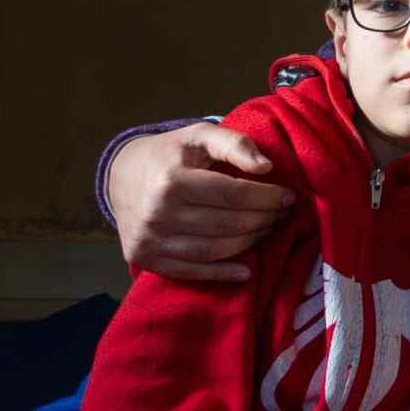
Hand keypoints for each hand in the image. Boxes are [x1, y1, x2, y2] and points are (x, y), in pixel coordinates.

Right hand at [107, 122, 291, 281]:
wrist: (120, 176)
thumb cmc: (169, 154)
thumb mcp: (198, 136)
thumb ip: (234, 143)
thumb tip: (266, 167)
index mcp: (171, 180)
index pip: (233, 195)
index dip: (267, 197)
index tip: (289, 197)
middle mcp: (157, 213)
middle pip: (227, 225)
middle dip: (264, 219)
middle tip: (282, 214)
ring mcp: (149, 239)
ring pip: (214, 250)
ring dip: (250, 243)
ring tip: (268, 230)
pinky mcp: (145, 259)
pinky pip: (191, 272)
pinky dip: (222, 274)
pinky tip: (245, 271)